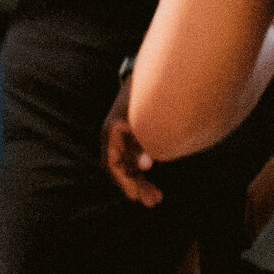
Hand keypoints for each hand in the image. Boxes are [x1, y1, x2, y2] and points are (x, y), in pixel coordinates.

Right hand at [103, 80, 160, 206]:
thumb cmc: (152, 95)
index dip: (123, 182)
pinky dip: (144, 168)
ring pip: (128, 162)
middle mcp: (115, 133)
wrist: (162, 71)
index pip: (112, 163)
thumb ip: (145, 143)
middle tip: (153, 201)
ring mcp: (124, 133)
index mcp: (113, 130)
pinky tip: (154, 178)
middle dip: (135, 185)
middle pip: (120, 166)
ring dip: (141, 180)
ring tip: (157, 197)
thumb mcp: (149, 121)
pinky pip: (135, 155)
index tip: (135, 197)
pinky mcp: (134, 132)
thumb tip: (144, 166)